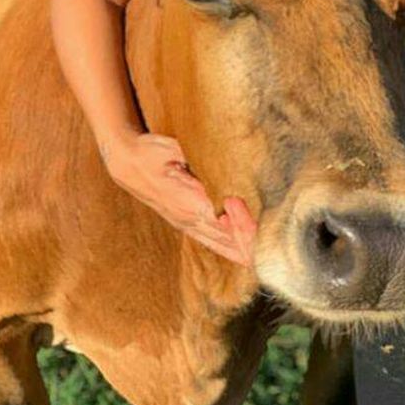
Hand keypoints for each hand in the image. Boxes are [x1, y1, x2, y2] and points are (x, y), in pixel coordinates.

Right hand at [103, 131, 256, 265]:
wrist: (128, 163)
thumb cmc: (153, 150)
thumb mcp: (174, 148)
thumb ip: (197, 159)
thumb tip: (220, 166)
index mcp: (188, 201)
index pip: (223, 221)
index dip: (244, 225)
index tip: (264, 225)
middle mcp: (189, 218)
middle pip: (226, 237)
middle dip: (250, 243)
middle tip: (276, 246)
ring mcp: (186, 223)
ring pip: (221, 243)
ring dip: (243, 250)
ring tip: (267, 256)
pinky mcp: (185, 223)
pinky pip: (211, 241)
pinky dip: (230, 249)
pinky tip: (244, 256)